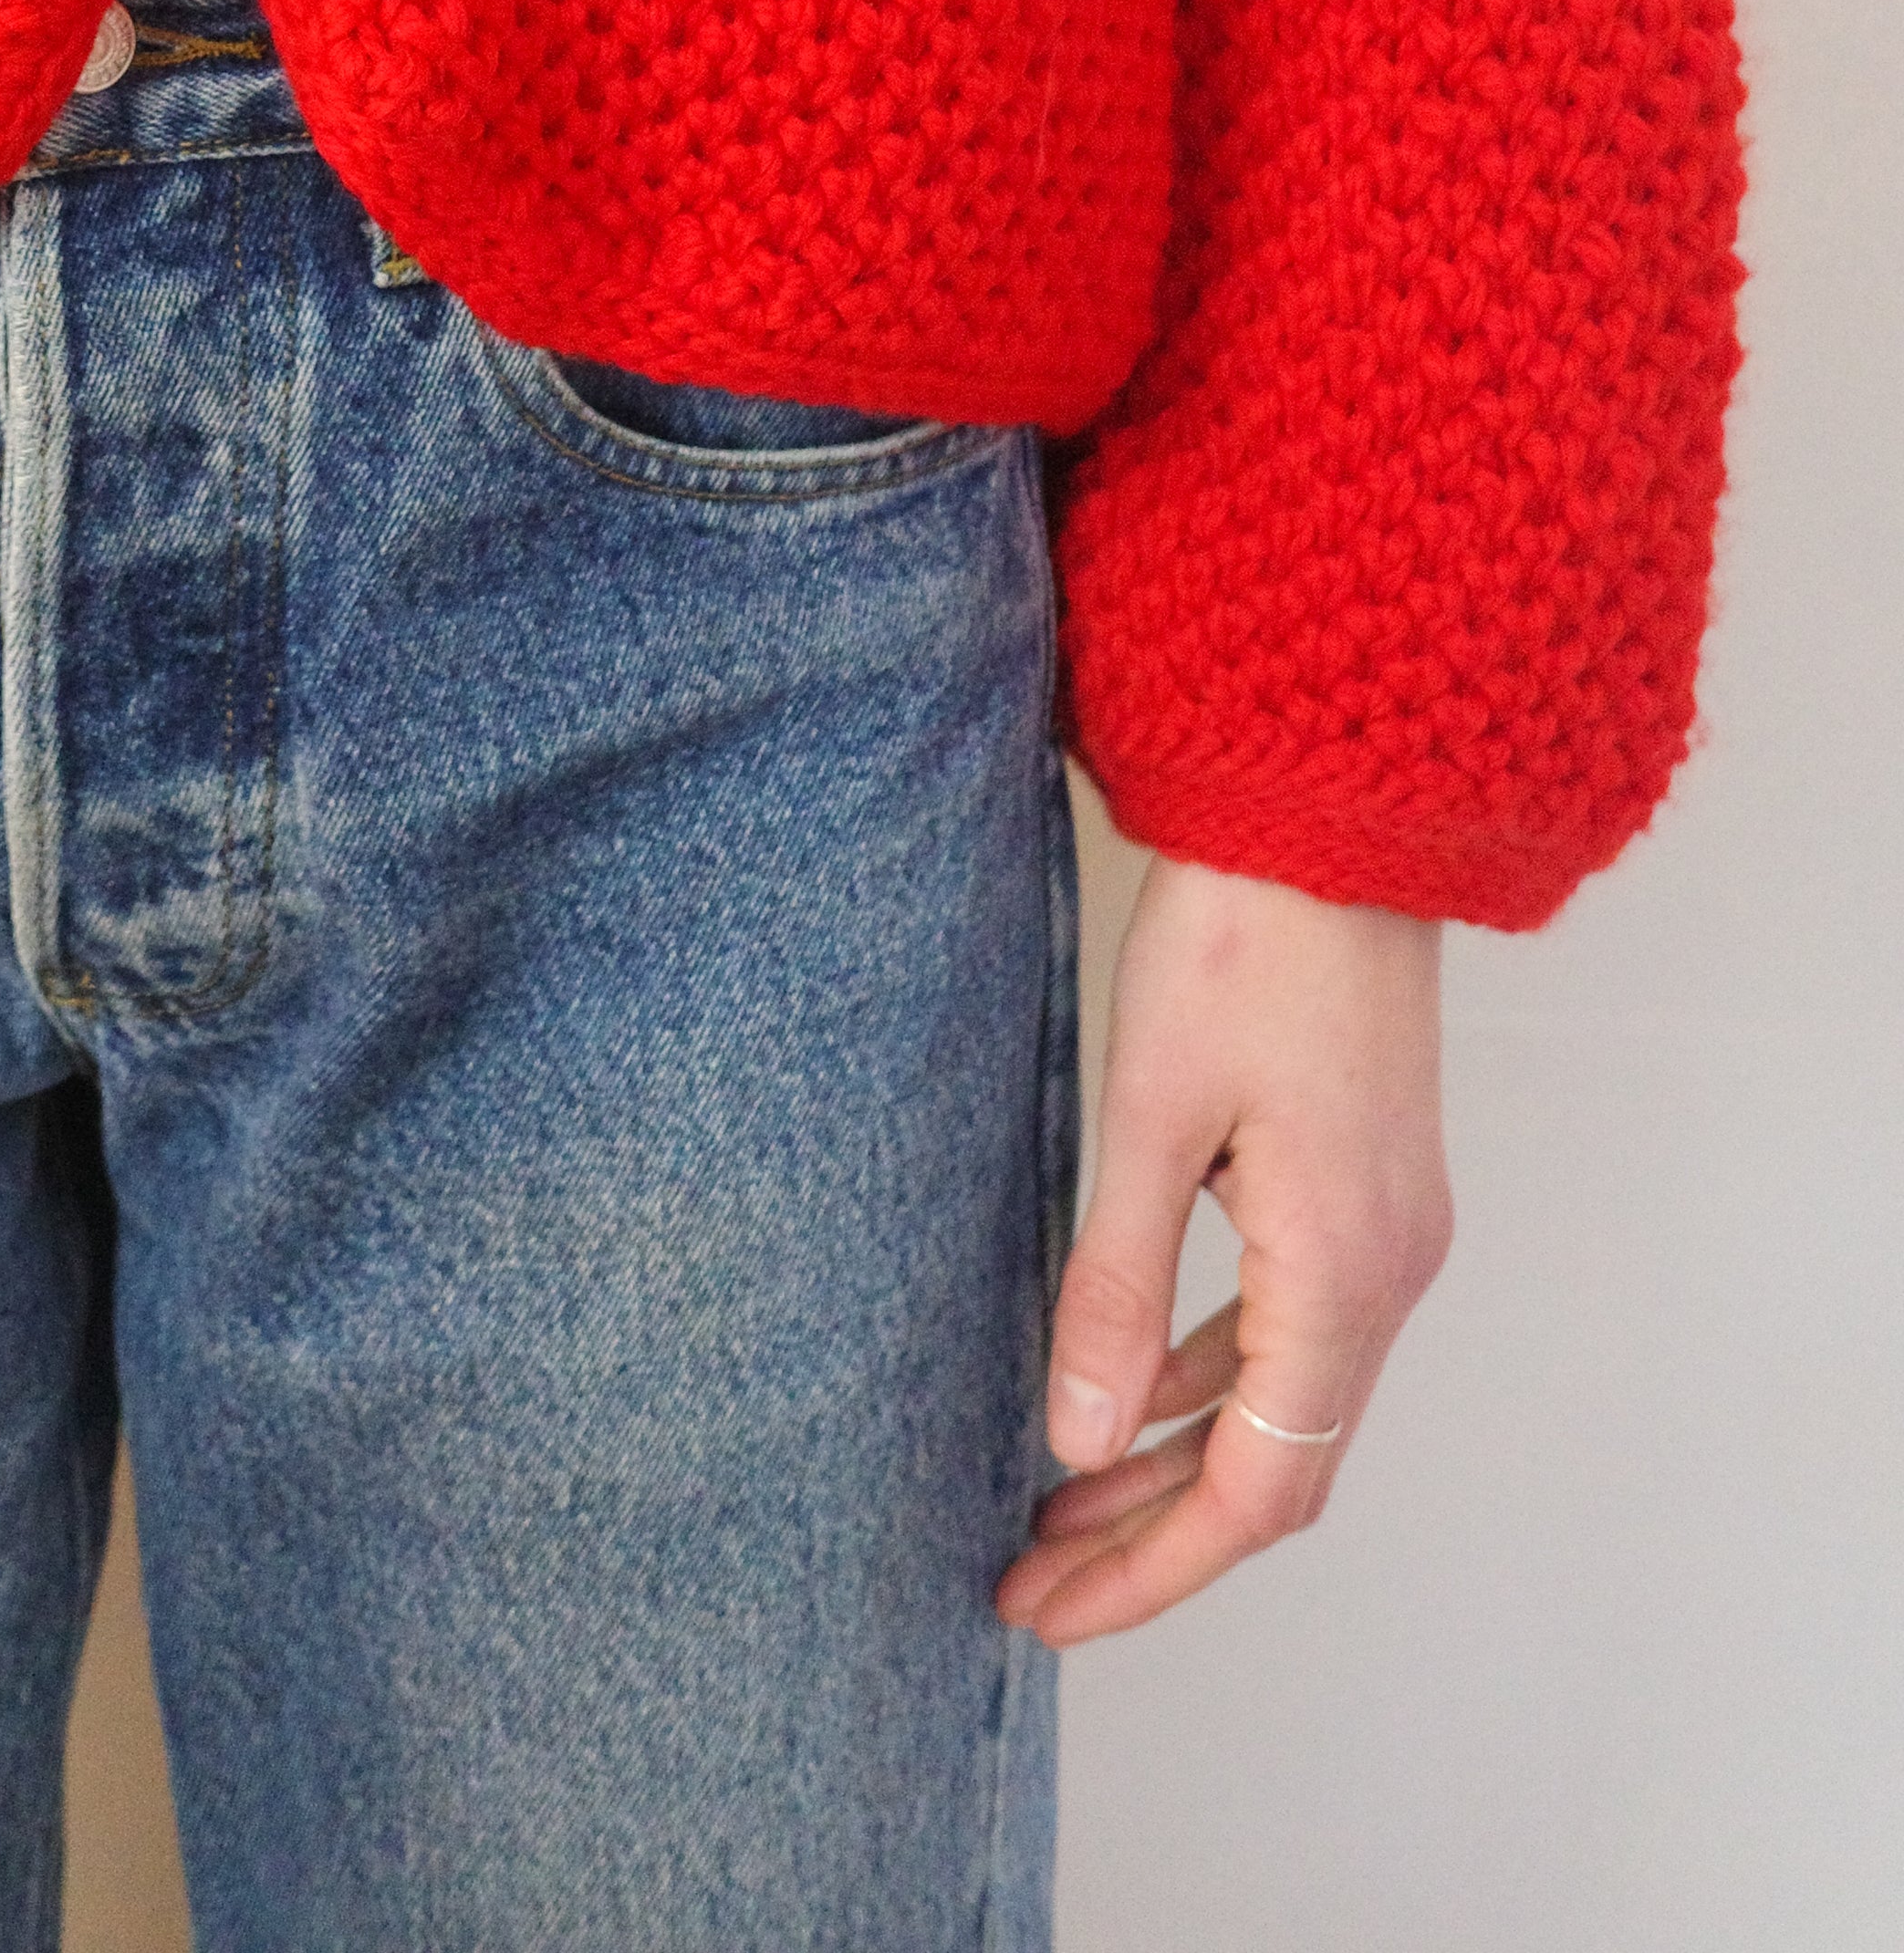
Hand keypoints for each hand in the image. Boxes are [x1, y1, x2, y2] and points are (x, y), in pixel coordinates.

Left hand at [997, 849, 1452, 1645]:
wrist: (1337, 811)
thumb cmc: (1243, 936)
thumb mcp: (1152, 1110)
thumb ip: (1115, 1282)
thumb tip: (1078, 1440)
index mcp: (1344, 1272)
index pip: (1257, 1489)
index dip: (1152, 1568)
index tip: (1048, 1608)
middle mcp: (1387, 1272)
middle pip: (1277, 1466)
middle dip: (1153, 1538)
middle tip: (1030, 1583)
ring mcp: (1386, 1230)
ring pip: (1282, 1401)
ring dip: (1175, 1461)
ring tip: (1057, 1505)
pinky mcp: (1363, 1185)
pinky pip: (1288, 1326)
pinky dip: (1206, 1376)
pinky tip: (1125, 1386)